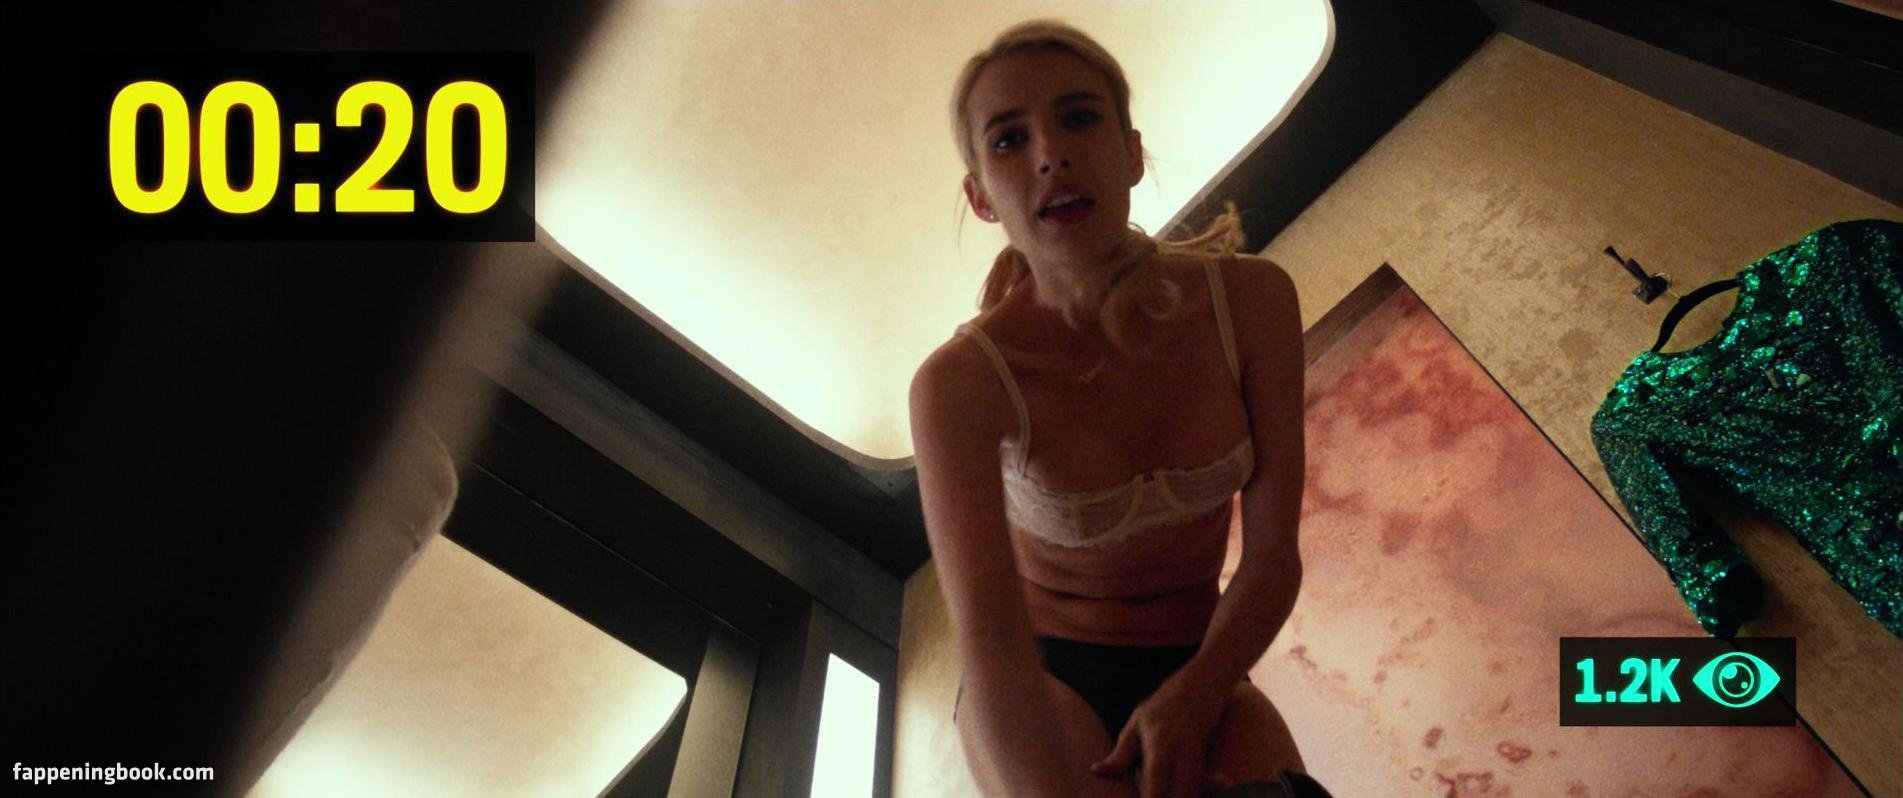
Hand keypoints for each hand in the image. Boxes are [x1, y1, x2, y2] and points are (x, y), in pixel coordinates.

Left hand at [1089, 672, 1231, 797]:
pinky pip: (1198, 790)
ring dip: (1175, 796)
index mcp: (1160, 749)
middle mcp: (1182, 759)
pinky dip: (1186, 794)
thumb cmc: (1163, 706)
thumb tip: (1096, 771)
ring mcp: (1198, 764)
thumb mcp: (1136, 725)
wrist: (1200, 689)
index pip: (1155, 790)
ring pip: (1190, 796)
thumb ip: (1120, 754)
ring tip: (1158, 790)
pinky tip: (1175, 790)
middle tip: (1147, 795)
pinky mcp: (1206, 767)